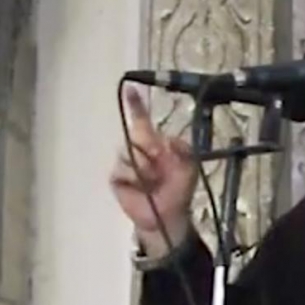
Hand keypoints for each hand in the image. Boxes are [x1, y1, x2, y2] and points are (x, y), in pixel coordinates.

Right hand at [110, 86, 197, 258]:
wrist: (166, 216)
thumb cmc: (178, 189)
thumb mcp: (188, 166)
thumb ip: (180, 149)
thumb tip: (164, 140)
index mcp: (156, 143)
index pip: (143, 120)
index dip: (136, 105)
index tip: (130, 88)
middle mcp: (138, 148)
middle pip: (136, 135)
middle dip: (150, 148)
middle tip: (161, 162)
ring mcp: (126, 162)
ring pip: (128, 152)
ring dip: (144, 167)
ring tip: (153, 181)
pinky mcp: (116, 177)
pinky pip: (122, 170)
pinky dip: (134, 178)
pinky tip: (142, 188)